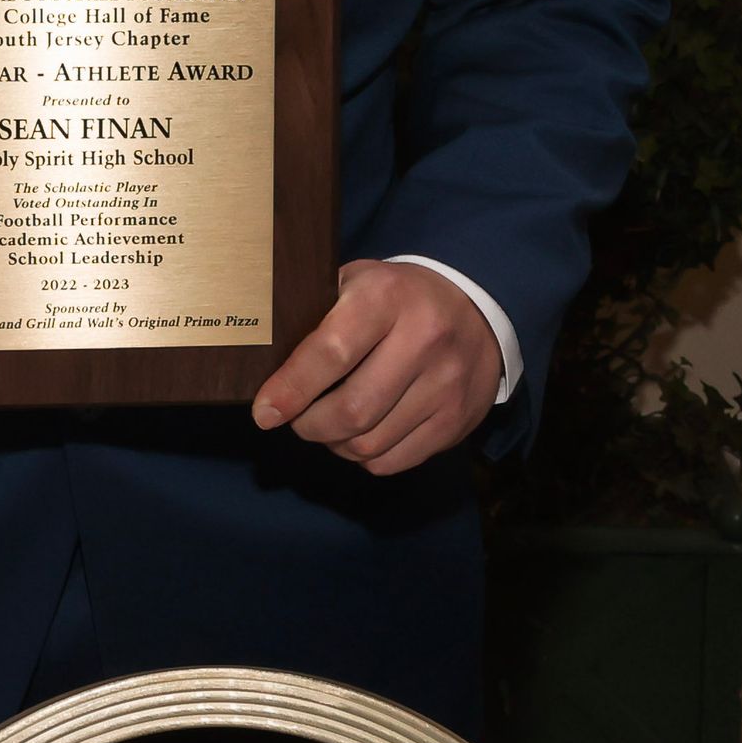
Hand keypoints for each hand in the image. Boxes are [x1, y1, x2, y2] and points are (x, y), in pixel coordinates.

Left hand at [250, 259, 501, 474]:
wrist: (477, 310)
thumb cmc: (399, 295)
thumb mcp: (359, 281)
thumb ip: (319, 312)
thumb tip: (268, 363)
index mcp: (387, 298)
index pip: (332, 352)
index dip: (292, 388)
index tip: (265, 411)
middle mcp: (422, 341)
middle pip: (352, 410)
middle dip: (309, 425)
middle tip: (295, 419)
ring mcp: (444, 385)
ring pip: (370, 443)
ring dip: (334, 444)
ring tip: (324, 426)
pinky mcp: (456, 422)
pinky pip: (394, 461)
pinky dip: (364, 457)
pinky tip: (357, 436)